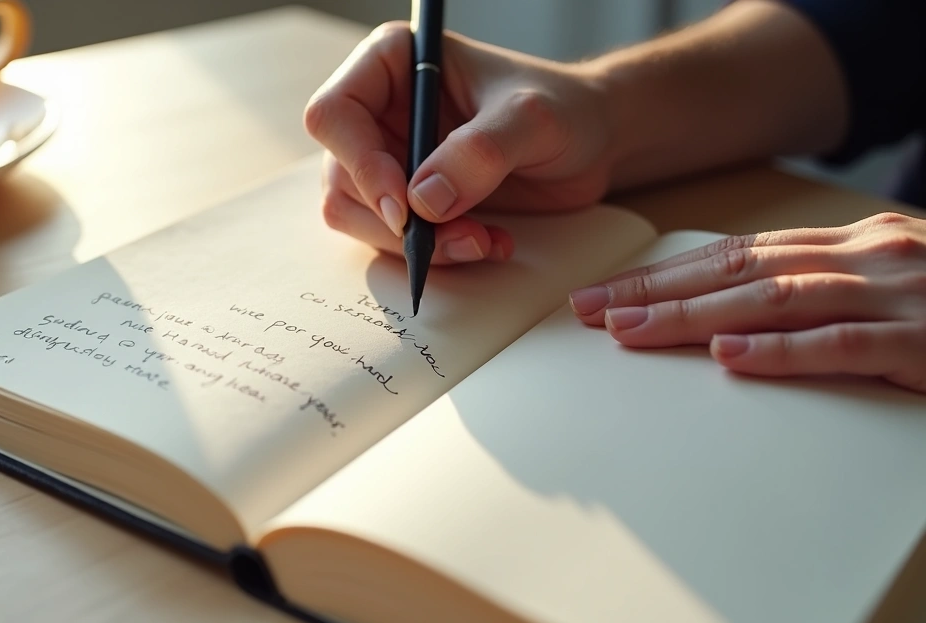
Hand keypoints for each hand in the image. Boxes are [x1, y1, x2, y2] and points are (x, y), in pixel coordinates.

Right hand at [305, 23, 615, 264]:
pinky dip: (435, 253)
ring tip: (480, 242)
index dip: (358, 163)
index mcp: (392, 63)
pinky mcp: (407, 199)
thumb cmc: (565, 108)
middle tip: (456, 238)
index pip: (334, 114)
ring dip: (415, 245)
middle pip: (341, 177)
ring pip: (358, 216)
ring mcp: (389, 157)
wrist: (593, 142)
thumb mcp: (531, 119)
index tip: (404, 207)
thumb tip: (423, 200)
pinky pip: (392, 239)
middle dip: (395, 221)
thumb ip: (480, 152)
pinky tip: (485, 243)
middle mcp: (378, 110)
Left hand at [569, 212, 925, 392]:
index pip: (738, 254)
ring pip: (773, 299)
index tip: (608, 291)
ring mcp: (899, 295)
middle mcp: (868, 256)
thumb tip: (734, 321)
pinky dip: (781, 351)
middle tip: (590, 309)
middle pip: (739, 269)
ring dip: (693, 316)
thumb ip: (824, 294)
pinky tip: (728, 357)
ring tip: (629, 331)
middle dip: (657, 290)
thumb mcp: (893, 286)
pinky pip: (842, 344)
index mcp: (855, 244)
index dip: (667, 273)